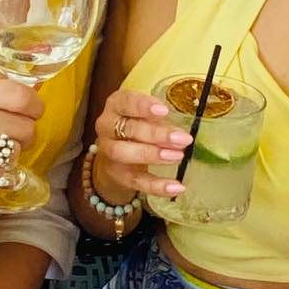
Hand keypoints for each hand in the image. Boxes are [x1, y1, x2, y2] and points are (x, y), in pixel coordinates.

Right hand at [93, 88, 191, 203]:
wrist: (119, 155)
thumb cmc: (138, 126)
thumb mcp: (147, 116)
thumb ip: (160, 120)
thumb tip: (182, 130)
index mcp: (116, 105)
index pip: (125, 102)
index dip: (143, 106)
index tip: (164, 111)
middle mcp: (106, 127)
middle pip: (128, 129)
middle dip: (156, 134)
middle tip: (182, 139)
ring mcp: (109, 152)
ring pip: (125, 153)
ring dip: (153, 155)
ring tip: (178, 156)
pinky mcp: (117, 175)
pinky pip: (136, 181)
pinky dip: (157, 186)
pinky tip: (177, 187)